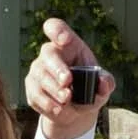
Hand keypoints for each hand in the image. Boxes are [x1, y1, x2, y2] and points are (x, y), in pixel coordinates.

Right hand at [24, 19, 112, 138]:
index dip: (57, 31)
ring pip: (40, 76)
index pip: (55, 27)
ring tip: (67, 101)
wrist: (75, 111)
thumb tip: (103, 82)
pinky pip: (35, 94)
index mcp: (69, 45)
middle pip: (48, 54)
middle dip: (57, 68)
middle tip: (67, 82)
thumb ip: (106, 83)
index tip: (64, 40)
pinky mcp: (31, 88)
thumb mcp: (102, 86)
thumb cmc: (90, 89)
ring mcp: (37, 70)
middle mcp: (50, 54)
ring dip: (54, 90)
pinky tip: (59, 110)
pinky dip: (48, 103)